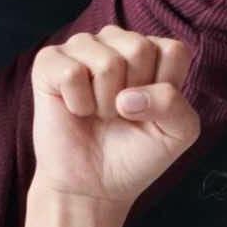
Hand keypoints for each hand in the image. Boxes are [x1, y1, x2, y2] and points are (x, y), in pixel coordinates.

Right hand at [28, 28, 199, 210]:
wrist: (95, 185)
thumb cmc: (135, 153)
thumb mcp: (178, 133)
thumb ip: (174, 105)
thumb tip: (127, 96)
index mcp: (152, 51)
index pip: (173, 50)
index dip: (165, 90)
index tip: (150, 111)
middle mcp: (116, 42)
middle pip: (139, 49)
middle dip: (134, 96)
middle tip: (120, 114)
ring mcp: (81, 47)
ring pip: (107, 63)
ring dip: (105, 103)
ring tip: (98, 113)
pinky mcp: (49, 62)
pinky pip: (72, 73)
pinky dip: (78, 103)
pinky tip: (77, 110)